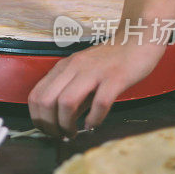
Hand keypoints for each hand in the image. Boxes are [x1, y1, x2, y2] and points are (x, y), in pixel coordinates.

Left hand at [28, 39, 165, 137]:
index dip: (37, 118)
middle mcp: (74, 68)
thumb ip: (72, 95)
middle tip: (59, 135)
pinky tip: (94, 124)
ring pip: (66, 102)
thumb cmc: (110, 60)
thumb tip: (61, 122)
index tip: (47, 130)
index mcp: (63, 67)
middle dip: (49, 125)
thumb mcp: (83, 74)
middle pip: (46, 101)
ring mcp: (94, 72)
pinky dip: (94, 119)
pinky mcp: (116, 77)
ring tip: (73, 133)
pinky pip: (100, 102)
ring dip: (66, 125)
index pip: (36, 95)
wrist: (138, 38)